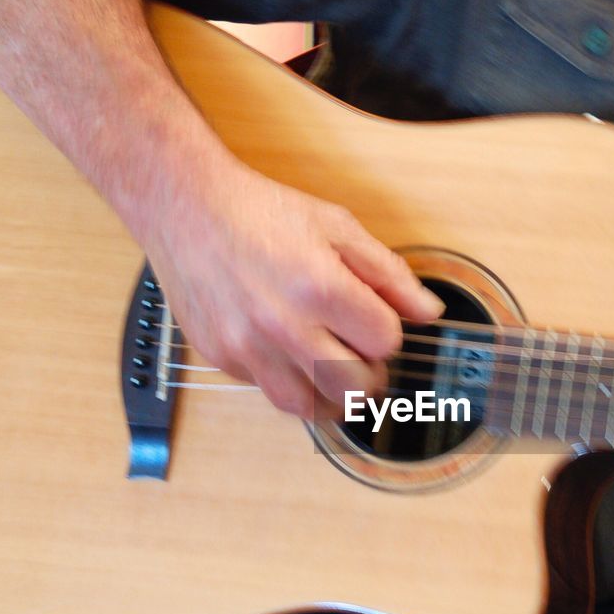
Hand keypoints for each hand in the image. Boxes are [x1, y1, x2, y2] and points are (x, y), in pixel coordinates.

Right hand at [141, 161, 443, 415]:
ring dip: (334, 394)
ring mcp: (249, 347)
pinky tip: (293, 357)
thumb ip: (388, 273)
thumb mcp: (337, 226)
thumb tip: (428, 312)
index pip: (385, 342)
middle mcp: (284, 325)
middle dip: (371, 374)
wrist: (186, 207)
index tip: (376, 320)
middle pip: (355, 387)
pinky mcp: (223, 358)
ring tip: (335, 370)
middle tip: (364, 355)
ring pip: (312, 407)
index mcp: (321, 287)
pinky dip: (291, 384)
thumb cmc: (261, 211)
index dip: (388, 333)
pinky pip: (271, 393)